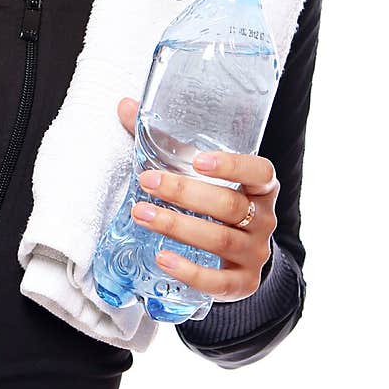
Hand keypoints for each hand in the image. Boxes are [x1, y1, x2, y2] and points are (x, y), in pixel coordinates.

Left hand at [116, 97, 279, 302]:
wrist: (239, 256)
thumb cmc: (214, 202)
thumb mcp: (198, 174)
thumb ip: (165, 141)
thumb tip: (125, 106)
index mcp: (260, 186)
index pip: (258, 172)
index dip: (232, 165)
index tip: (198, 160)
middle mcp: (263, 219)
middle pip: (229, 205)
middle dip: (184, 193)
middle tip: (147, 183)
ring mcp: (255, 252)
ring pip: (220, 239)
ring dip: (178, 226)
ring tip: (142, 215)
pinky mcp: (243, 283)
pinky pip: (219, 281)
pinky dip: (190, 271)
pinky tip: (163, 258)